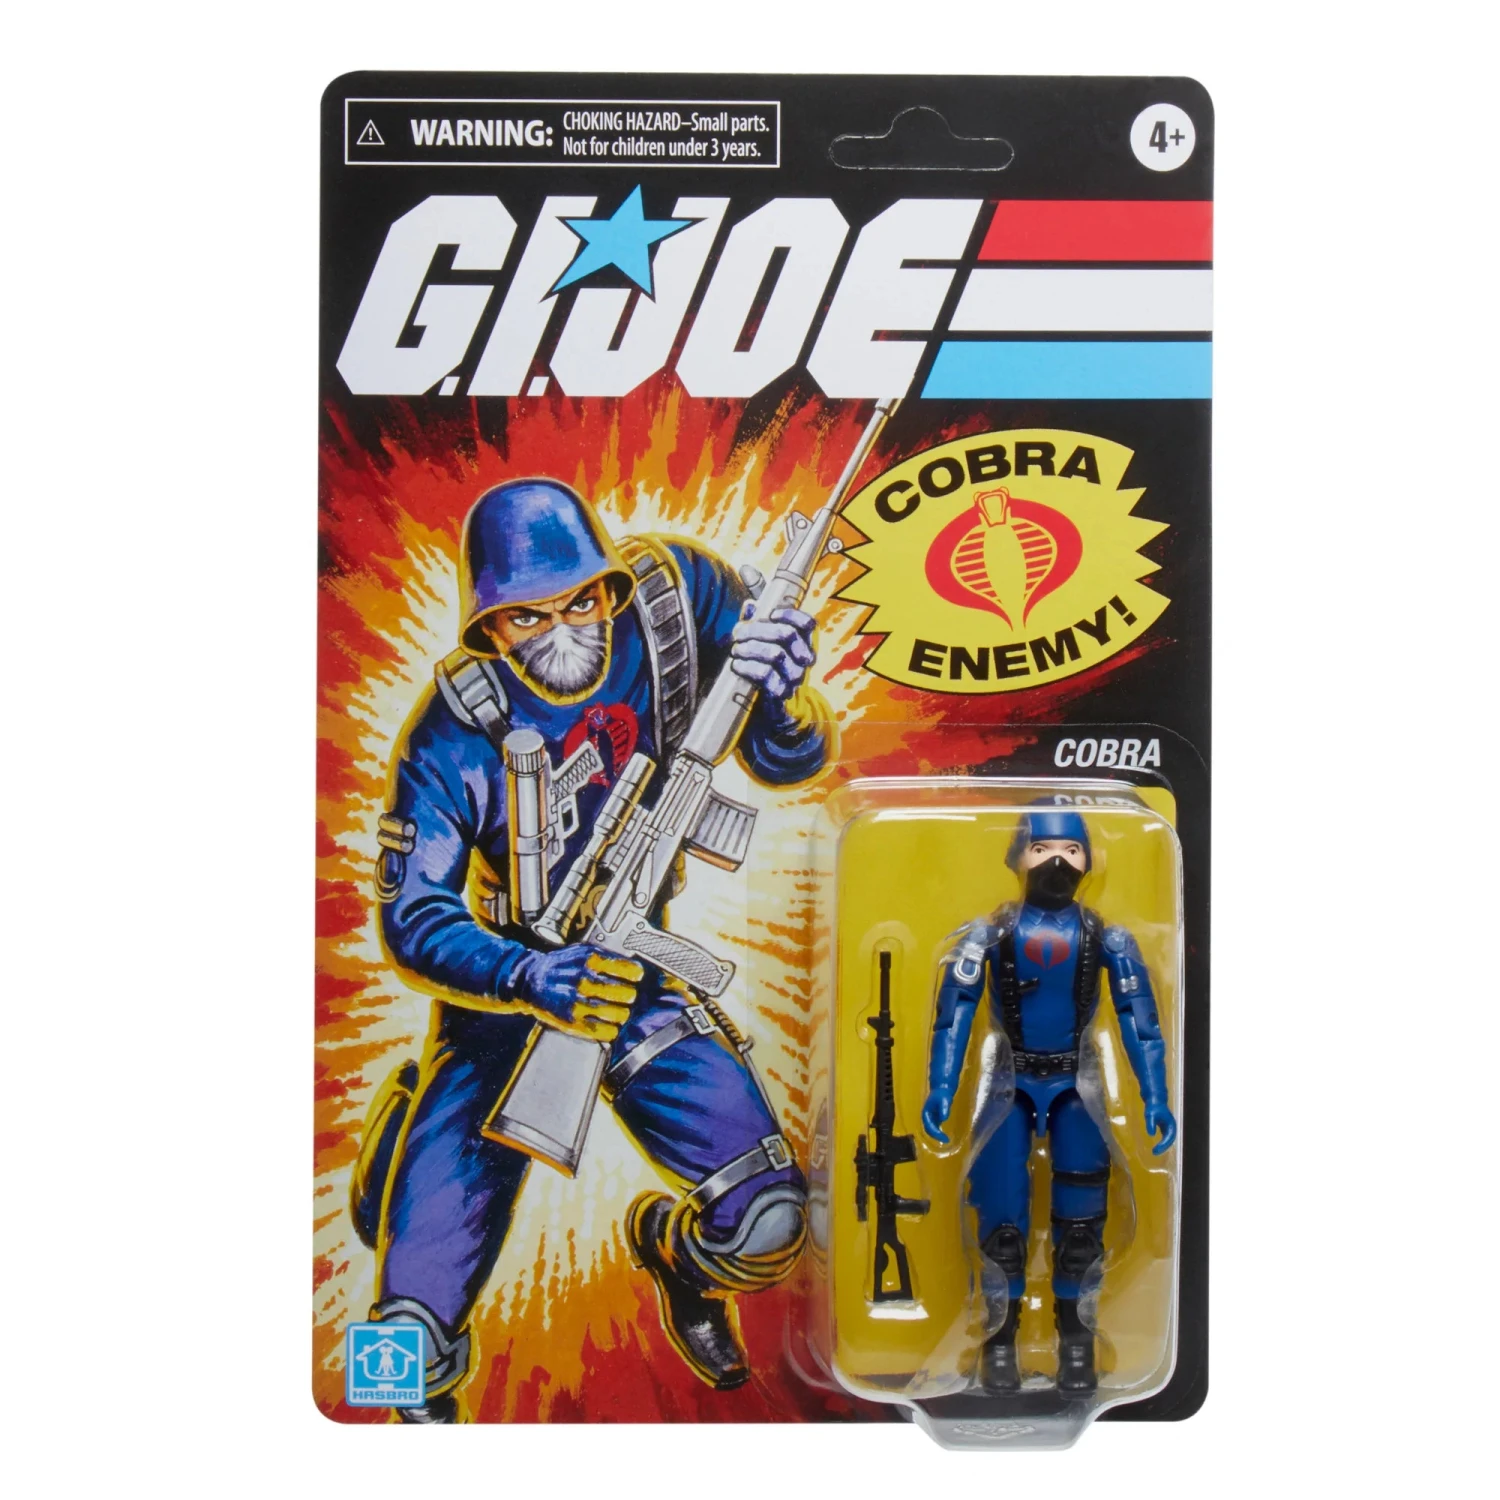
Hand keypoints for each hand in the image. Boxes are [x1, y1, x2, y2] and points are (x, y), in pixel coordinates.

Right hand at [514, 944, 644, 1040]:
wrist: (530, 980)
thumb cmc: (560, 965)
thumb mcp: (581, 951)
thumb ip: (606, 956)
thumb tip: (633, 966)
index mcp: (589, 960)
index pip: (628, 970)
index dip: (634, 974)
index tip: (635, 976)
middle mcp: (584, 980)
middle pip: (626, 994)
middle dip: (628, 994)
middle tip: (625, 995)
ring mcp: (578, 1002)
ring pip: (618, 1014)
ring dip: (622, 1013)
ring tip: (619, 1011)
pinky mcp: (572, 1021)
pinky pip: (604, 1031)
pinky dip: (611, 1030)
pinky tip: (610, 1026)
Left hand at [729, 605, 815, 702]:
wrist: (772, 706)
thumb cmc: (767, 666)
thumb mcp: (763, 640)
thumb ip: (757, 618)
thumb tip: (750, 598)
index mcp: (804, 642)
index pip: (808, 623)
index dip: (790, 614)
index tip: (770, 614)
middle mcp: (804, 658)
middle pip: (787, 635)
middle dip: (757, 629)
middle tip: (737, 632)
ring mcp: (795, 677)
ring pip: (776, 654)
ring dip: (750, 648)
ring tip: (735, 650)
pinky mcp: (782, 693)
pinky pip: (766, 676)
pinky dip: (747, 667)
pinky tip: (736, 665)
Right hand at [922, 1087, 953, 1143]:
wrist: (942, 1089)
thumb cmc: (943, 1093)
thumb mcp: (945, 1100)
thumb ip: (944, 1108)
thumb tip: (943, 1118)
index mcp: (926, 1113)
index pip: (929, 1126)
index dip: (936, 1133)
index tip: (945, 1138)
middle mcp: (926, 1116)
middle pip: (929, 1130)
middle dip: (936, 1136)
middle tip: (946, 1140)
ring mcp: (930, 1117)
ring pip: (931, 1129)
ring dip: (937, 1135)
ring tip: (946, 1139)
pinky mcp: (934, 1118)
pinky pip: (935, 1127)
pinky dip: (939, 1132)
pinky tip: (945, 1135)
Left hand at [1144, 1102, 1176, 1154]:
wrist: (1155, 1099)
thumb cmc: (1153, 1106)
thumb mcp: (1150, 1114)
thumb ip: (1151, 1124)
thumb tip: (1151, 1134)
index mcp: (1170, 1124)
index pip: (1169, 1137)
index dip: (1163, 1145)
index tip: (1156, 1149)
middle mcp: (1171, 1127)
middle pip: (1170, 1140)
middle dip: (1164, 1147)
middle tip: (1155, 1152)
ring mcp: (1168, 1127)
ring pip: (1168, 1139)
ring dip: (1163, 1146)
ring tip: (1155, 1151)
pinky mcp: (1164, 1127)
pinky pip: (1165, 1137)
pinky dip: (1162, 1142)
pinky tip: (1156, 1146)